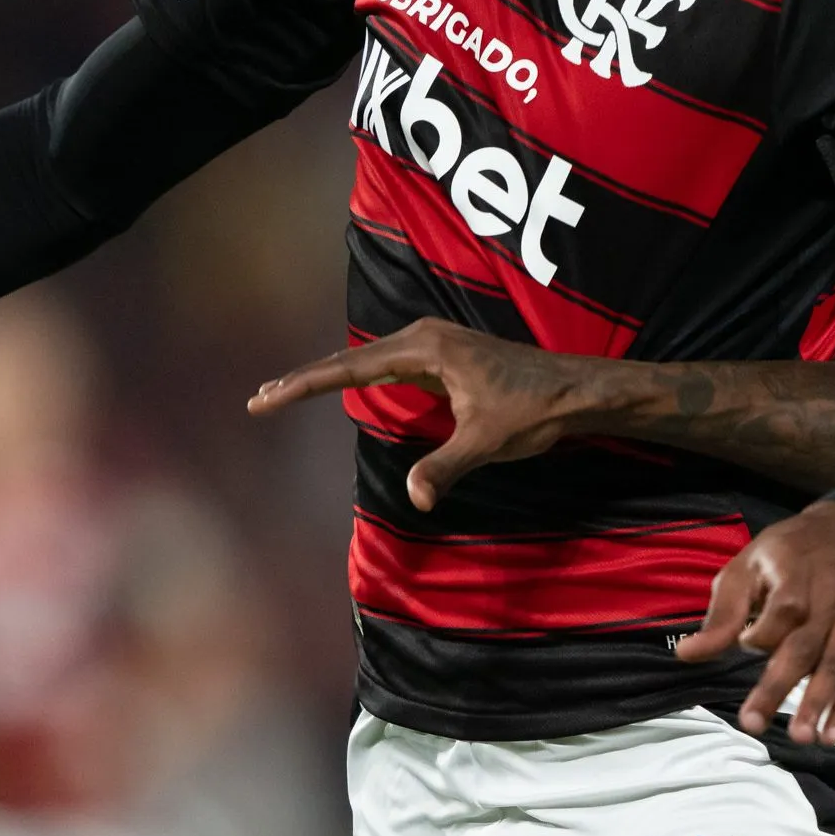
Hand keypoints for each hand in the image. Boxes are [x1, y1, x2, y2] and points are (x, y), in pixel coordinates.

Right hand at [249, 318, 614, 510]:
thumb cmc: (535, 410)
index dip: (302, 386)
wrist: (576, 389)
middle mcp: (423, 337)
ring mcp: (433, 343)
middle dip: (303, 380)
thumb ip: (446, 466)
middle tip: (258, 399)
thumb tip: (415, 498)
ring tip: (284, 393)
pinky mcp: (442, 354)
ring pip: (365, 360)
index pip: (348, 369)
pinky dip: (355, 376)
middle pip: (348, 360)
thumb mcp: (486, 441)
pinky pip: (386, 364)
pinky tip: (339, 385)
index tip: (265, 399)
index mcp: (426, 349)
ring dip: (327, 376)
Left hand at [676, 501, 834, 745]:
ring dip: (818, 703)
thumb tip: (688, 655)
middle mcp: (830, 600)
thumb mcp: (748, 566)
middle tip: (753, 723)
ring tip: (800, 738)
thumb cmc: (789, 552)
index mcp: (796, 577)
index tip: (741, 644)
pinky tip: (831, 734)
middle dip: (778, 686)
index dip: (758, 636)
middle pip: (804, 647)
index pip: (780, 614)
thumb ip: (722, 614)